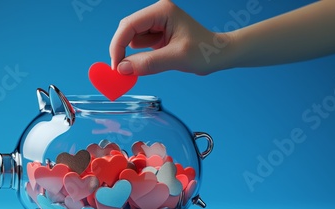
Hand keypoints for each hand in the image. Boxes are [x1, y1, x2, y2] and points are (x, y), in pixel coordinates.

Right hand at [109, 0, 232, 75]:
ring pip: (131, 39)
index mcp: (161, 11)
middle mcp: (157, 13)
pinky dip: (139, 57)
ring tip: (148, 65)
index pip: (129, 25)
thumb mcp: (176, 58)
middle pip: (127, 31)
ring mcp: (156, 24)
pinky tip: (152, 62)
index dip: (118, 45)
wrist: (219, 55)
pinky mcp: (157, 35)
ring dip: (133, 55)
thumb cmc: (205, 52)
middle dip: (122, 51)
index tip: (116, 66)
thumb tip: (122, 69)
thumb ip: (148, 63)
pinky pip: (139, 46)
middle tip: (121, 72)